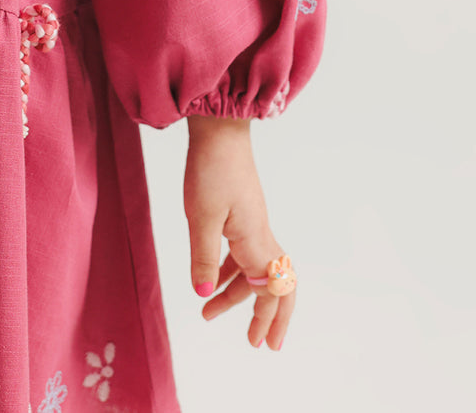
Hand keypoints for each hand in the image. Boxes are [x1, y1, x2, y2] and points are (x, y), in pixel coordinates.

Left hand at [184, 115, 294, 350]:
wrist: (220, 130)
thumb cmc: (211, 169)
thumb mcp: (201, 216)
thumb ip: (204, 257)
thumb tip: (205, 295)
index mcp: (255, 239)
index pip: (269, 290)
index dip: (266, 318)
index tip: (259, 344)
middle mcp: (260, 233)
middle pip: (274, 283)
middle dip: (267, 315)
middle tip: (257, 343)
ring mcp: (253, 222)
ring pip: (255, 268)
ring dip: (239, 294)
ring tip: (211, 312)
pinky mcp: (242, 211)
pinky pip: (244, 251)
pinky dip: (233, 270)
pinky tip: (214, 275)